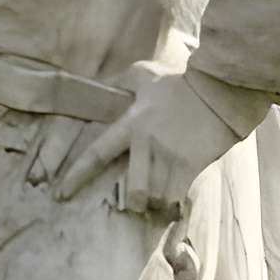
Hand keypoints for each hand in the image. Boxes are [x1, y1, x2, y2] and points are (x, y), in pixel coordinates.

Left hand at [42, 63, 249, 219]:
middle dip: (134, 202)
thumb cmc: (180, 83)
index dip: (77, 176)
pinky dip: (172, 206)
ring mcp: (170, 158)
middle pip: (133, 190)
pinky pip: (176, 197)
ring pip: (155, 198)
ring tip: (158, 204)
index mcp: (131, 125)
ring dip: (155, 205)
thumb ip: (122, 80)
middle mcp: (147, 145)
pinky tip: (173, 205)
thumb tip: (102, 83)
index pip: (97, 154)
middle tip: (137, 203)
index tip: (60, 194)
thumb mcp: (145, 74)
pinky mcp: (191, 166)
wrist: (219, 89)